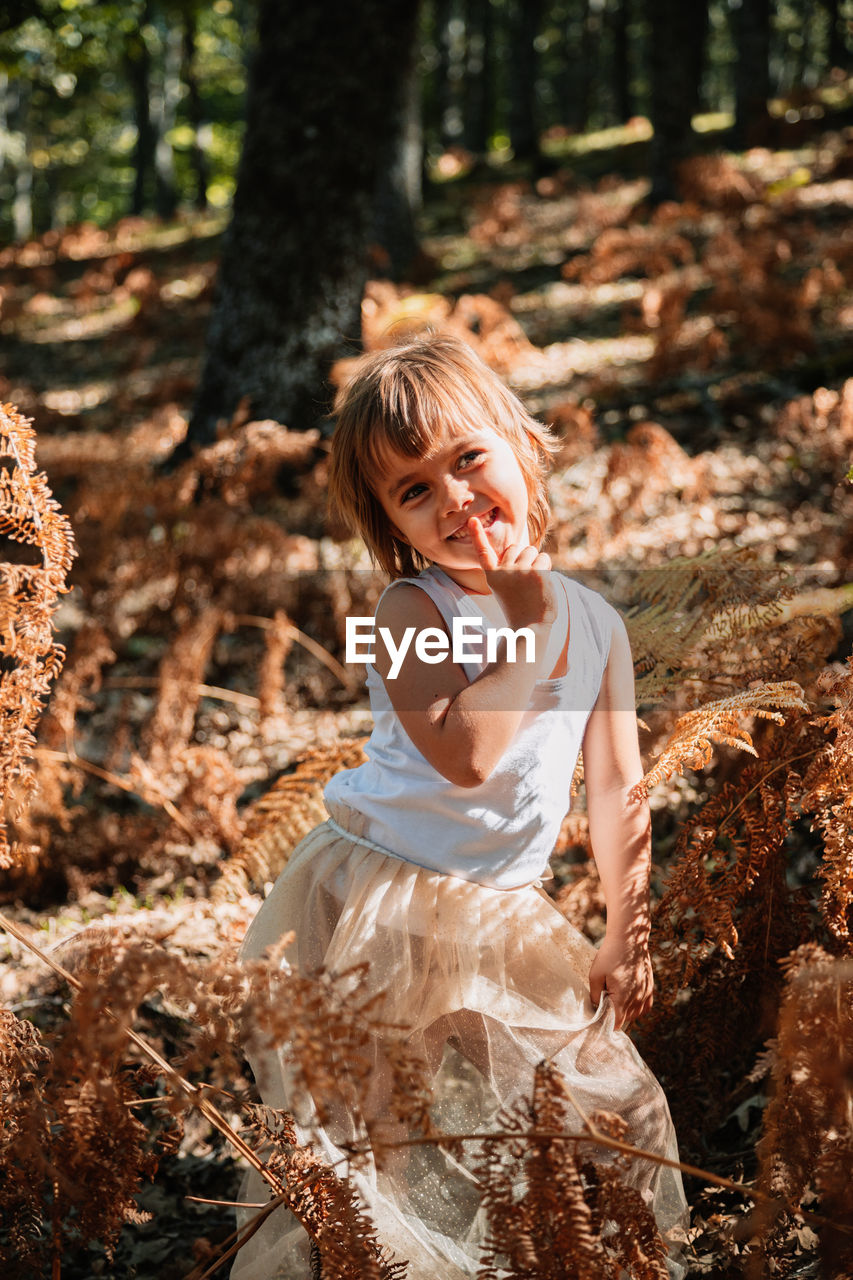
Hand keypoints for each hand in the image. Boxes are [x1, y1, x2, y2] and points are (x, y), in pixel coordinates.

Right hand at [467, 515, 554, 633]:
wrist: (530, 626)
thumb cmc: (520, 608)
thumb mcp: (508, 588)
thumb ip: (511, 569)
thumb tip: (529, 550)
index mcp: (493, 576)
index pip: (483, 552)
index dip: (477, 535)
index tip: (472, 520)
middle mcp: (504, 570)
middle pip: (516, 547)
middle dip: (523, 558)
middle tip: (525, 581)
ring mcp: (520, 570)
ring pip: (532, 551)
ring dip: (536, 563)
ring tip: (534, 584)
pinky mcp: (536, 572)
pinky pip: (545, 558)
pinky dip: (546, 568)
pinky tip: (542, 584)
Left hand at [588, 933, 653, 1030]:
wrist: (629, 939)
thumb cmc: (610, 955)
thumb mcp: (595, 975)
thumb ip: (594, 995)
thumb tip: (597, 1007)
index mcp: (622, 998)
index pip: (617, 1023)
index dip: (607, 1023)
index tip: (600, 1017)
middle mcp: (637, 999)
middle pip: (627, 1019)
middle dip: (616, 1015)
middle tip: (606, 1002)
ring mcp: (646, 993)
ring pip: (637, 1014)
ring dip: (627, 1011)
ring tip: (617, 998)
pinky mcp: (650, 987)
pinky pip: (646, 1006)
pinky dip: (638, 1006)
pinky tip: (629, 998)